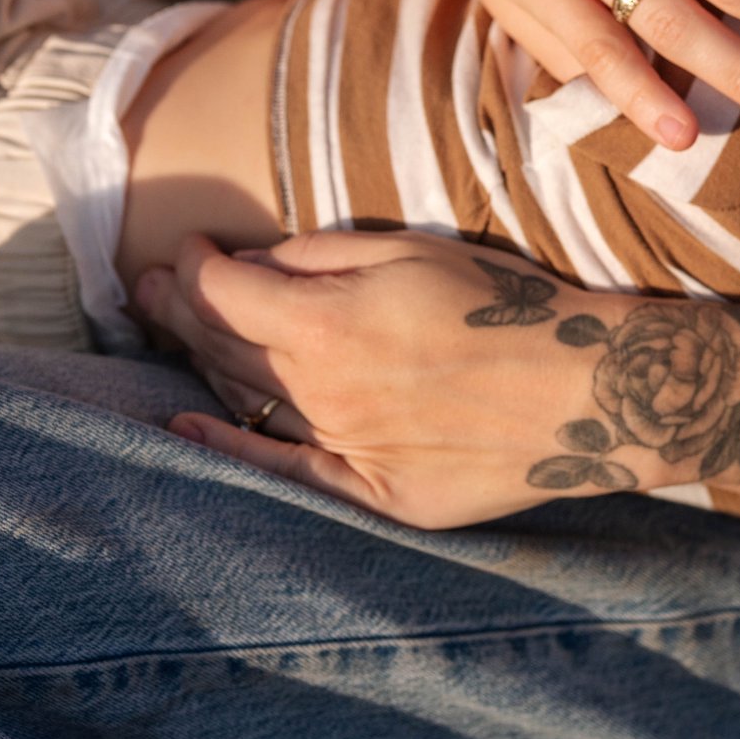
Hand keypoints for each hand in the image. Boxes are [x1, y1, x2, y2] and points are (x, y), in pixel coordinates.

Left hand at [139, 230, 569, 528]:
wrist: (594, 391)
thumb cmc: (514, 306)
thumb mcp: (415, 250)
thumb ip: (322, 256)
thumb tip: (250, 265)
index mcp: (325, 322)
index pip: (218, 290)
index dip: (189, 264)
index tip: (186, 247)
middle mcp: (319, 392)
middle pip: (218, 346)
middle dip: (174, 308)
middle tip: (145, 285)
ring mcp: (342, 447)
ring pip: (245, 400)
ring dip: (200, 362)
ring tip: (174, 331)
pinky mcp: (373, 492)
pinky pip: (280, 469)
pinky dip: (226, 447)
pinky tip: (185, 428)